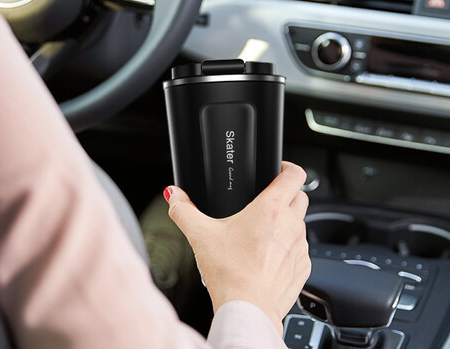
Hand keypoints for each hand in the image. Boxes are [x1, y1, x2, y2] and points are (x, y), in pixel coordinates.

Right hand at [164, 162, 310, 334]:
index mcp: (271, 209)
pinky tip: (269, 256)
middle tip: (267, 201)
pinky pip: (301, 248)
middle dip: (287, 193)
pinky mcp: (303, 267)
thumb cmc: (229, 273)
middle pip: (301, 196)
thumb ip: (183, 210)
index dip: (287, 166)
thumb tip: (174, 195)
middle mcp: (291, 224)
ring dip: (288, 222)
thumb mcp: (200, 235)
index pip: (294, 174)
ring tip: (265, 231)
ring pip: (301, 223)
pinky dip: (289, 247)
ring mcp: (300, 247)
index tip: (277, 169)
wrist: (247, 310)